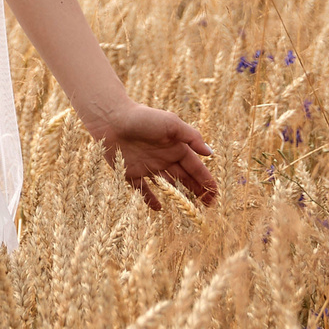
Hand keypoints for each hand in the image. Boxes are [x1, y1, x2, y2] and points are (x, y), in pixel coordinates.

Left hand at [89, 102, 216, 210]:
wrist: (112, 119)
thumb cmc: (144, 118)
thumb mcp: (172, 124)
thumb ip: (192, 137)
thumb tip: (210, 153)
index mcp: (175, 147)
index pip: (194, 167)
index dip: (205, 180)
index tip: (216, 194)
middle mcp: (163, 158)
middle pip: (183, 178)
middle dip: (197, 190)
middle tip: (208, 206)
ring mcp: (147, 166)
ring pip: (167, 185)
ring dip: (178, 196)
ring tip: (190, 210)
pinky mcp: (130, 173)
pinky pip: (143, 189)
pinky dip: (150, 198)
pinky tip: (159, 208)